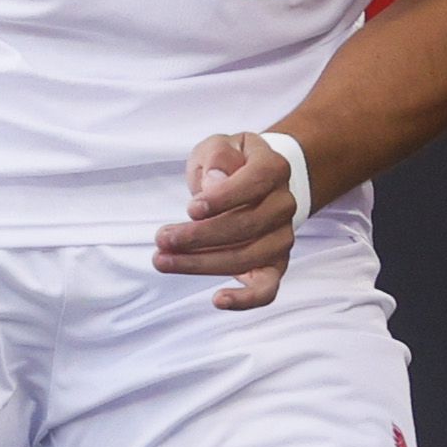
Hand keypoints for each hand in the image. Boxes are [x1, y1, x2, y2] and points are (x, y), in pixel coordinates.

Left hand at [158, 132, 301, 309]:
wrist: (255, 182)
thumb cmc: (231, 164)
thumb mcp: (220, 146)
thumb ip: (218, 157)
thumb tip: (214, 184)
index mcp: (274, 168)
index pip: (254, 183)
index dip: (223, 199)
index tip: (190, 209)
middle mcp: (284, 204)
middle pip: (245, 226)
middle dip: (198, 236)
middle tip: (162, 239)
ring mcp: (282, 237)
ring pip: (246, 258)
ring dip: (201, 263)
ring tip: (163, 260)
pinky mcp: (274, 264)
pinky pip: (267, 289)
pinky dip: (245, 299)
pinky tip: (218, 300)